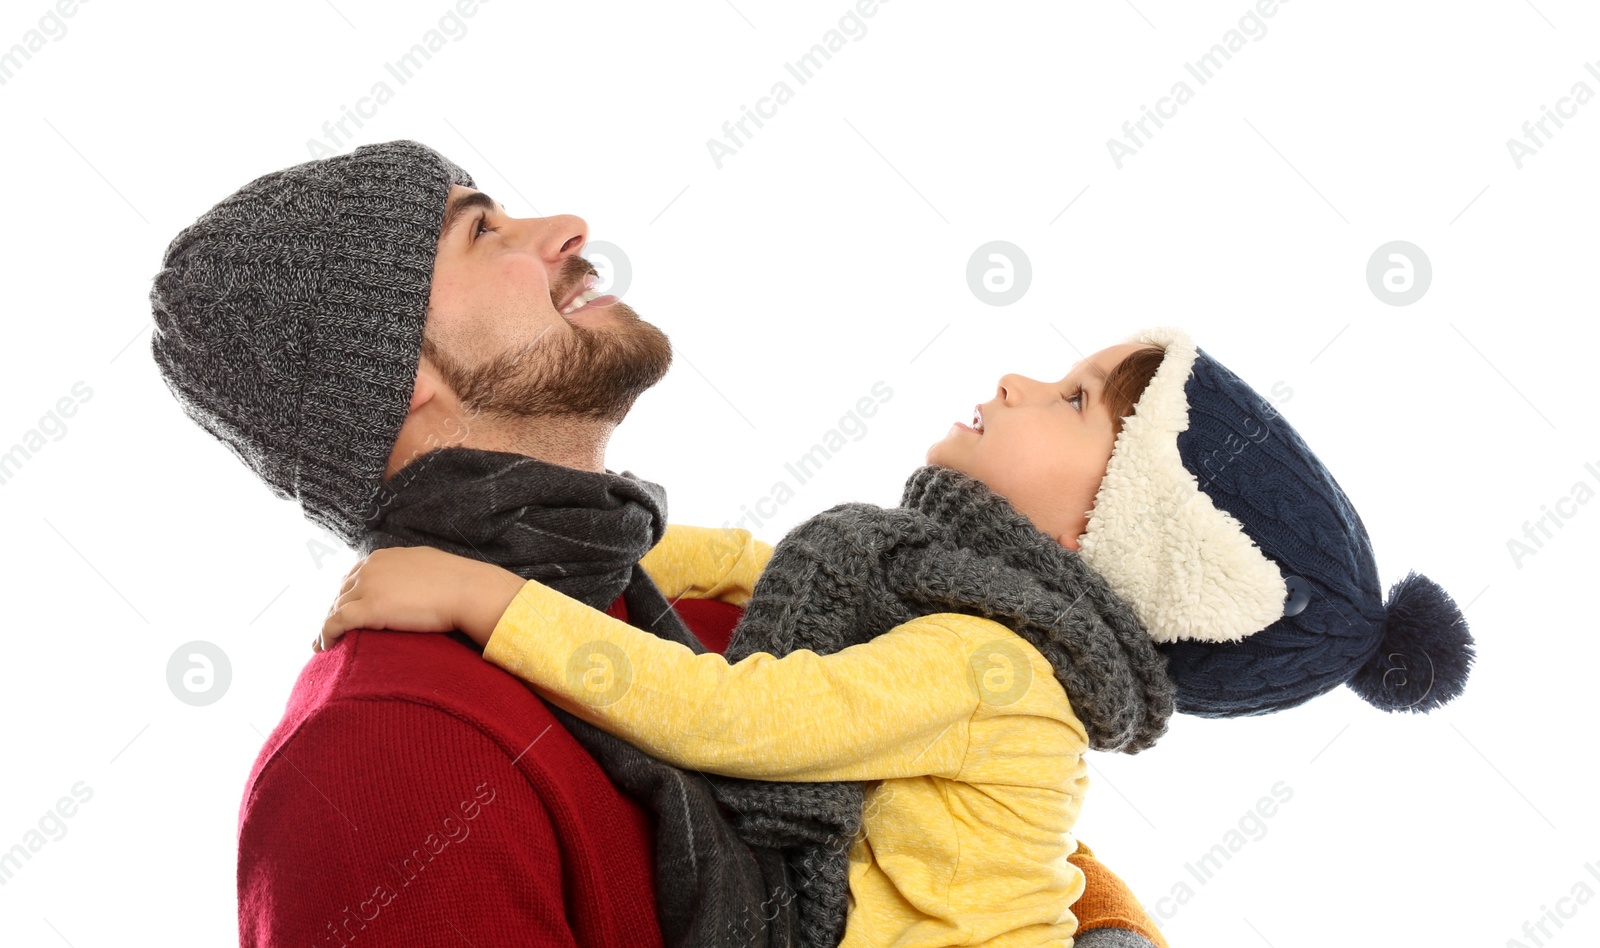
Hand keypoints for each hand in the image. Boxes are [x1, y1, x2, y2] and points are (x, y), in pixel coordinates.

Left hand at [316, 547, 524, 652]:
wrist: (468, 590)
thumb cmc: (457, 581)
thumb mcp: (425, 565)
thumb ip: (408, 570)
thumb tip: (412, 581)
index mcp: (382, 557)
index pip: (353, 576)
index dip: (347, 596)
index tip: (345, 611)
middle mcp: (370, 568)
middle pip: (341, 592)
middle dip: (335, 611)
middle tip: (333, 631)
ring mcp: (368, 587)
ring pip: (336, 608)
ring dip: (328, 625)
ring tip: (323, 643)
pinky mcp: (369, 608)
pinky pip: (336, 622)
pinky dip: (326, 634)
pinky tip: (325, 646)